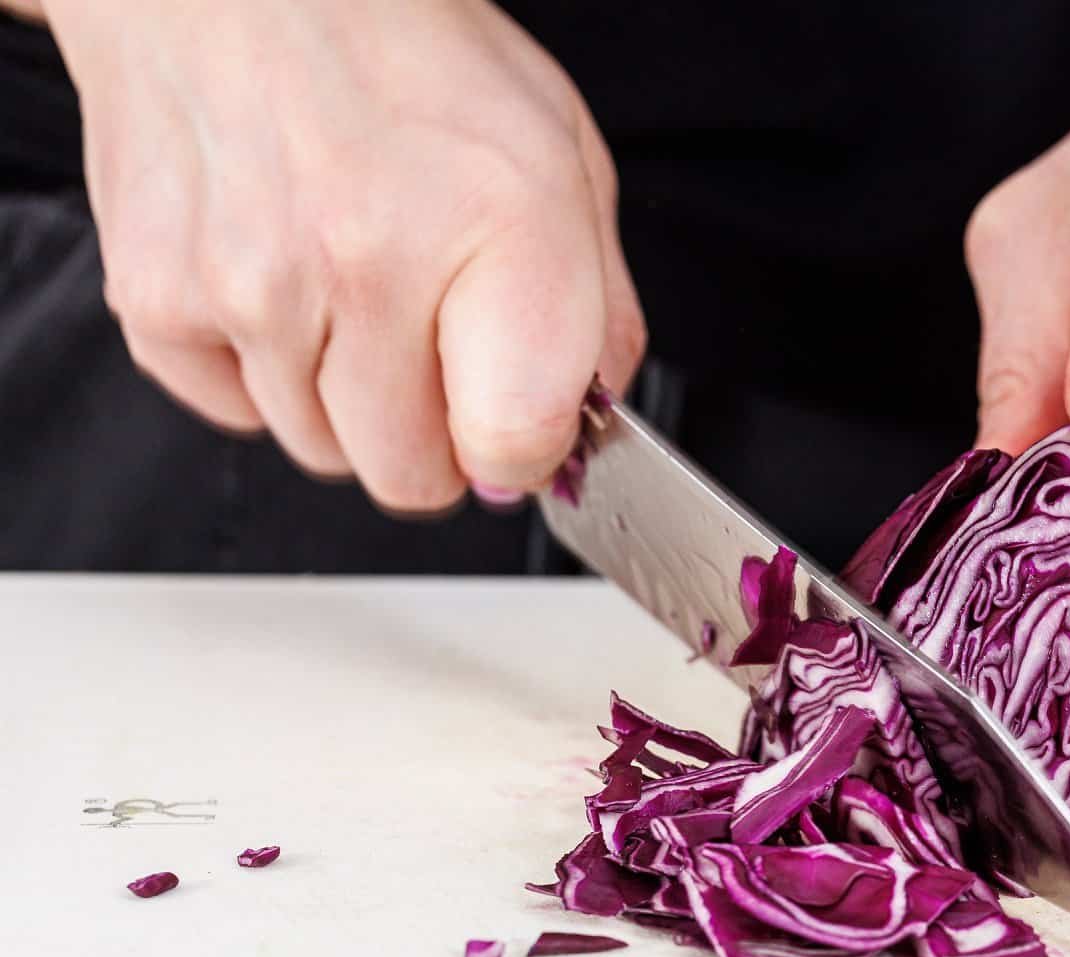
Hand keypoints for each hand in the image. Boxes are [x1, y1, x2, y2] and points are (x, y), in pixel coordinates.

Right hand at [45, 0, 644, 510]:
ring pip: (321, 451)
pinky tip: (282, 281)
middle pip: (410, 477)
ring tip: (352, 288)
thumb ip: (598, 310)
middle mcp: (365, 264)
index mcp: (495, 229)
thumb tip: (588, 419)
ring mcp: (250, 289)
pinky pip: (233, 411)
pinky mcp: (158, 299)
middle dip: (434, 434)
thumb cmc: (401, 52)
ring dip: (347, 401)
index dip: (522, 452)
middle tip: (434, 348)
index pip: (511, 446)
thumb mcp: (561, 158)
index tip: (519, 424)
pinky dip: (260, 370)